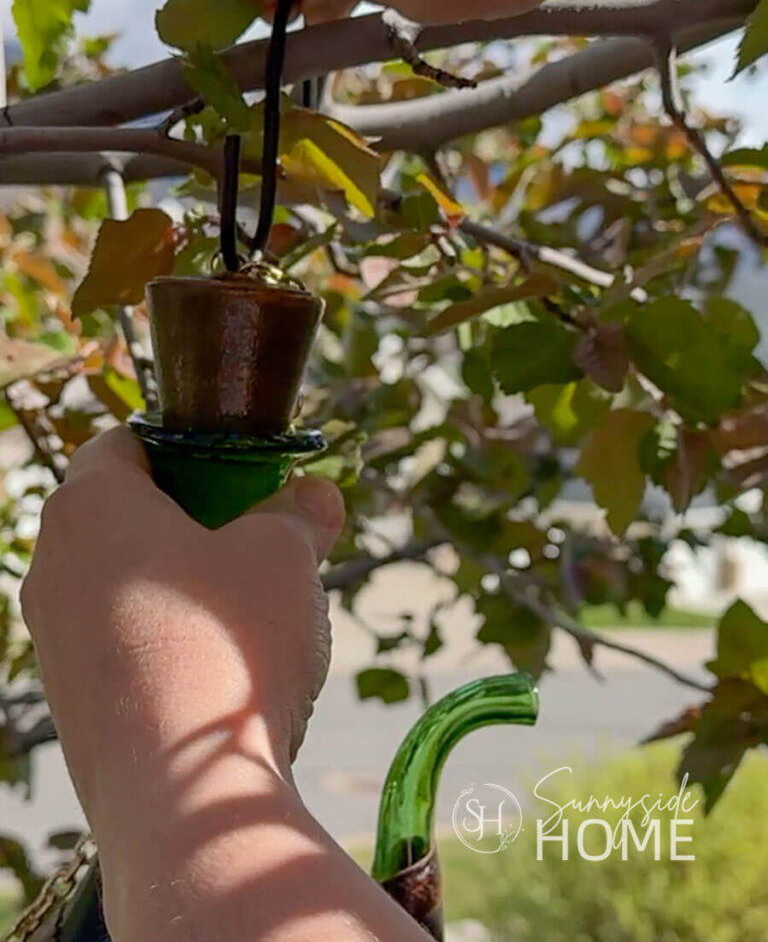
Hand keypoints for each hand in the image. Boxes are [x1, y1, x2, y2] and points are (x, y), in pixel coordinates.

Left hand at [21, 427, 343, 857]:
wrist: (182, 794)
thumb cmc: (228, 645)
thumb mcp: (285, 554)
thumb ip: (298, 511)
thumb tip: (317, 495)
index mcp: (90, 506)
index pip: (123, 442)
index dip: (183, 446)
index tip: (236, 472)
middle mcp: (52, 566)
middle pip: (123, 516)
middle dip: (193, 521)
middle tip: (255, 542)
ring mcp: (53, 639)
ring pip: (124, 584)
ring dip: (184, 586)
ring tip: (249, 617)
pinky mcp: (68, 702)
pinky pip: (121, 645)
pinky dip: (168, 643)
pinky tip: (222, 674)